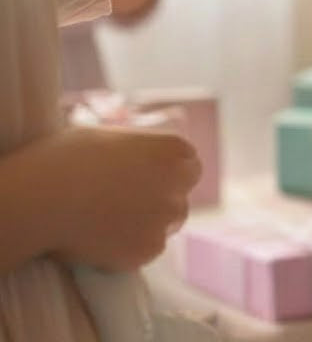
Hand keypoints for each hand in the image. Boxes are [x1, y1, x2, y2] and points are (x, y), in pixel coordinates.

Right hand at [45, 126, 199, 269]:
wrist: (43, 197)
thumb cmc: (66, 159)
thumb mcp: (110, 139)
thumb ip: (137, 151)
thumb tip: (137, 161)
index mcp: (173, 148)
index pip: (189, 164)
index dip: (168, 175)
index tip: (148, 183)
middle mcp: (179, 180)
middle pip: (181, 196)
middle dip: (162, 201)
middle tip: (130, 206)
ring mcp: (166, 216)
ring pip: (168, 225)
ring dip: (149, 226)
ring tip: (112, 224)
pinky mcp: (149, 249)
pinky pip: (147, 251)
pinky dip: (130, 249)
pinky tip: (103, 240)